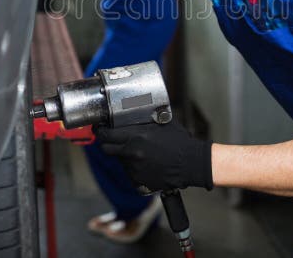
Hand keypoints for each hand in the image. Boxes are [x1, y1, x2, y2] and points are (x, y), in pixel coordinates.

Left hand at [97, 121, 212, 191]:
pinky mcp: (139, 181)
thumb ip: (145, 120)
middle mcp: (132, 153)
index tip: (100, 129)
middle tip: (112, 139)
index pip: (106, 134)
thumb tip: (133, 111)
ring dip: (124, 155)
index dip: (101, 131)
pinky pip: (130, 173)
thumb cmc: (180, 142)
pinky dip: (134, 168)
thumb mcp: (162, 123)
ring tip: (140, 152)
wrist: (192, 163)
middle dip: (107, 143)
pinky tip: (146, 163)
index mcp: (136, 136)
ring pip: (120, 160)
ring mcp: (134, 169)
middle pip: (107, 149)